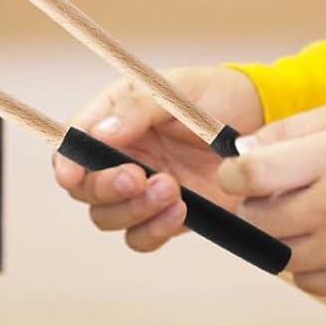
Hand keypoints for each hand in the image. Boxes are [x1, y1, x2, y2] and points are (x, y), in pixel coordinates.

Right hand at [52, 67, 263, 253]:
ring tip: (172, 189)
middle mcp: (121, 154)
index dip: (65, 161)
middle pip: (84, 187)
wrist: (260, 123)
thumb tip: (100, 133)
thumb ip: (138, 106)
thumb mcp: (177, 88)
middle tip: (137, 177)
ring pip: (108, 217)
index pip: (73, 141)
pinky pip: (142, 237)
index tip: (70, 176)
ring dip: (133, 210)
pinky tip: (182, 211)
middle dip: (104, 188)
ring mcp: (142, 187)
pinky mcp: (168, 214)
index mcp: (113, 117)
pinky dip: (155, 231)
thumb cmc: (213, 95)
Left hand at [215, 105, 325, 298]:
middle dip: (252, 205)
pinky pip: (302, 278)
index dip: (232, 174)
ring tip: (300, 214)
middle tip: (268, 195)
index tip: (234, 174)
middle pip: (258, 218)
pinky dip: (302, 262)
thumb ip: (284, 131)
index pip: (253, 174)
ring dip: (277, 234)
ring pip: (276, 251)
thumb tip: (240, 151)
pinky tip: (321, 238)